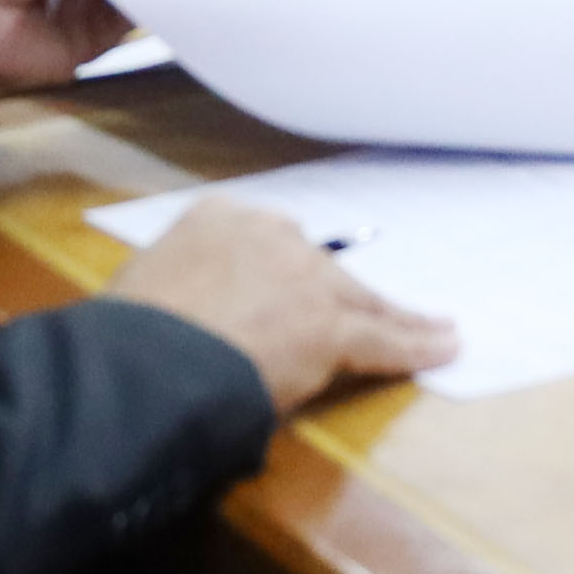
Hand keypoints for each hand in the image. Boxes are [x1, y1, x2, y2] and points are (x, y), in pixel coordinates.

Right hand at [106, 190, 458, 410]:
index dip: (278, 269)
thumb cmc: (130, 331)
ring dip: (397, 316)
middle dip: (336, 293)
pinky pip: (385, 339)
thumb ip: (175, 284)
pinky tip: (444, 348)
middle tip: (351, 313)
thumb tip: (174, 309)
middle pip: (320, 266)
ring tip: (432, 327)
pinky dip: (417, 345)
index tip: (287, 284)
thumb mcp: (141, 285)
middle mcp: (271, 235)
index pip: (263, 238)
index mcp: (217, 217)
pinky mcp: (334, 327)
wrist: (152, 356)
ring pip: (363, 299)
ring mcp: (308, 278)